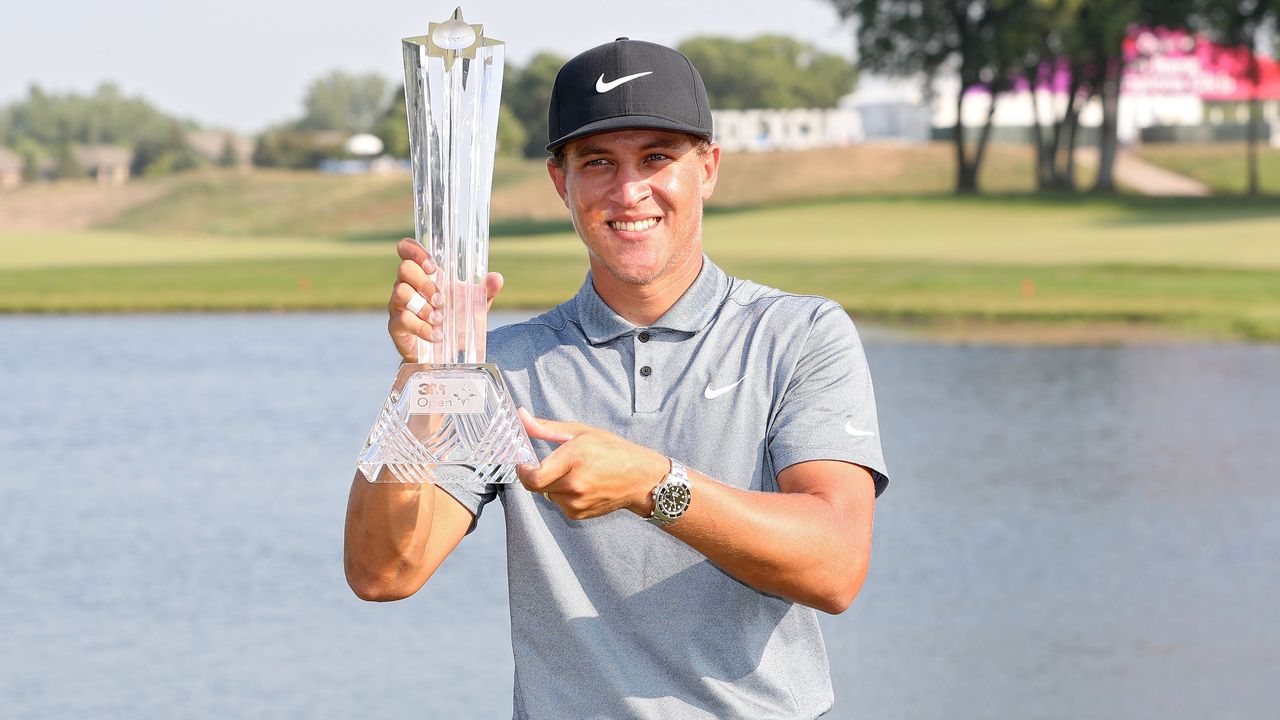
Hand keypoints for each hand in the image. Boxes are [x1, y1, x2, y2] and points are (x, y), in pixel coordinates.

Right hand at [388, 238, 504, 362]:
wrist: (446, 354)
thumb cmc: (456, 321)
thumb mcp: (474, 305)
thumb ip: (485, 290)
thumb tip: (496, 278)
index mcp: (422, 274)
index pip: (406, 249)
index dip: (415, 251)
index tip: (433, 266)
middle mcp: (406, 285)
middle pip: (404, 269)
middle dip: (425, 283)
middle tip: (442, 300)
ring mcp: (398, 305)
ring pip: (401, 292)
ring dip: (424, 306)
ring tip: (440, 319)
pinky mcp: (396, 326)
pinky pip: (403, 320)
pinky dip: (422, 328)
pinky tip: (437, 335)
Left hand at [515, 408, 669, 520]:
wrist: (640, 479)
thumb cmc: (613, 451)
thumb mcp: (581, 432)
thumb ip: (546, 428)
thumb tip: (521, 417)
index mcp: (574, 459)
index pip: (534, 478)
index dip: (523, 472)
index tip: (523, 463)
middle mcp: (574, 484)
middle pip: (537, 486)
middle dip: (538, 474)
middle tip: (552, 464)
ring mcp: (576, 503)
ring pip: (547, 494)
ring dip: (552, 484)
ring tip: (575, 473)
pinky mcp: (578, 514)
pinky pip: (559, 503)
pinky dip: (563, 494)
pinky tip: (581, 485)